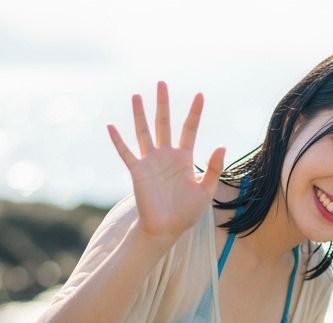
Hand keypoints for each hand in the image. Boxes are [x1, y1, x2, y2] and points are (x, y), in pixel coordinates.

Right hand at [106, 81, 226, 241]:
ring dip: (140, 114)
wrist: (166, 228)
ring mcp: (150, 162)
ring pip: (144, 132)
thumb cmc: (186, 212)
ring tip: (136, 95)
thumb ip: (213, 168)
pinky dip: (118, 140)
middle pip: (164, 123)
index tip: (200, 94)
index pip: (189, 129)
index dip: (195, 112)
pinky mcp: (137, 171)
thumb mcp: (205, 190)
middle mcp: (166, 155)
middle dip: (163, 103)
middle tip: (162, 83)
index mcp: (184, 158)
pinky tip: (111, 126)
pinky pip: (126, 153)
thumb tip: (221, 145)